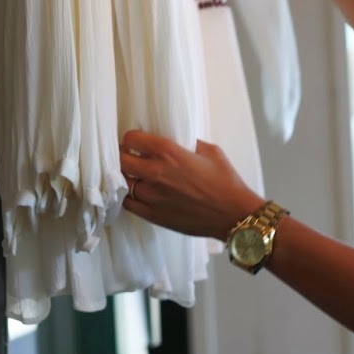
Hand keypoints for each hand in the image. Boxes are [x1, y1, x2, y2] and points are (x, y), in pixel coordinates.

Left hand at [119, 131, 265, 238]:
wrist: (233, 214)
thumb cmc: (225, 181)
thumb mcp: (209, 151)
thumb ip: (188, 142)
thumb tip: (178, 139)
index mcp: (168, 152)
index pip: (131, 139)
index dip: (131, 139)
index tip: (135, 142)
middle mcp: (155, 172)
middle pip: (120, 160)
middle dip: (123, 156)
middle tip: (130, 158)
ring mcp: (151, 195)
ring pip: (122, 182)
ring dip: (126, 177)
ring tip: (134, 176)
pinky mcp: (153, 215)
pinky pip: (128, 203)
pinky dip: (128, 197)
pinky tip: (135, 193)